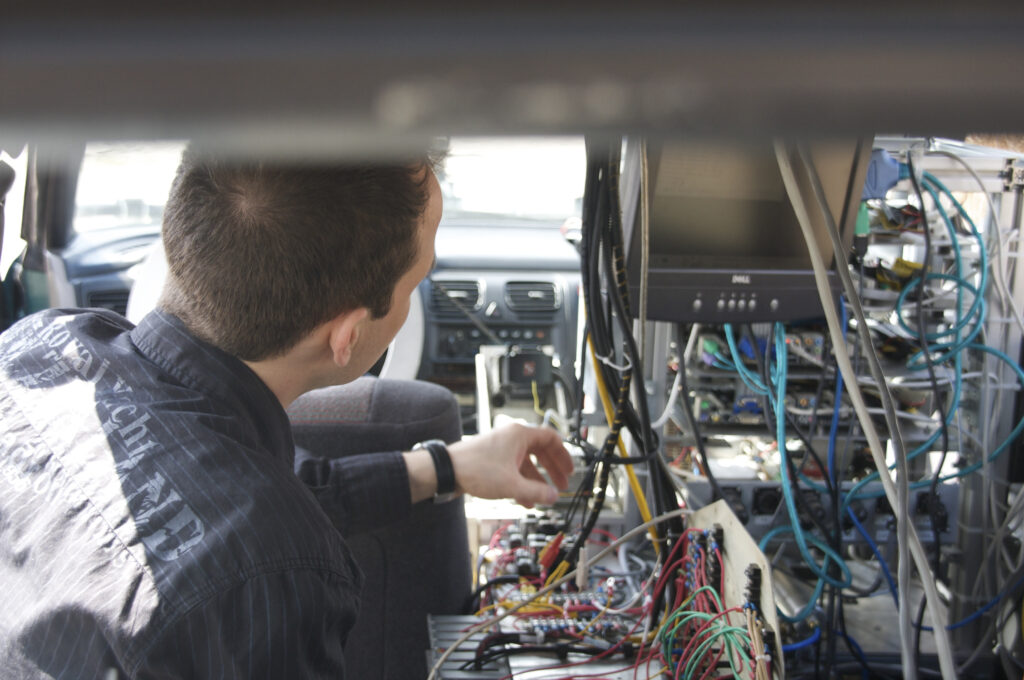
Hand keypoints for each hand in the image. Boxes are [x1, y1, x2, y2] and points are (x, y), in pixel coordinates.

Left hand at [448, 423, 572, 507]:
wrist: (447, 471)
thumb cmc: (476, 469)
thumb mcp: (512, 484)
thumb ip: (536, 491)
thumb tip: (553, 496)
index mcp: (520, 435)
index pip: (551, 438)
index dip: (563, 455)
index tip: (569, 470)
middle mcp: (512, 438)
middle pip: (541, 451)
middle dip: (552, 470)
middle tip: (561, 484)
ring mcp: (502, 448)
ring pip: (526, 463)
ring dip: (536, 480)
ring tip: (543, 497)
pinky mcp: (493, 459)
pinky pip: (514, 469)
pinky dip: (521, 482)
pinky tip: (525, 500)